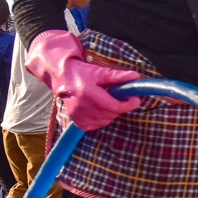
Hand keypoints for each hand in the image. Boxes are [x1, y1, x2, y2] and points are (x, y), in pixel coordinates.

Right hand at [26, 30, 140, 131]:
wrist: (62, 77)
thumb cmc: (81, 73)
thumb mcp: (99, 72)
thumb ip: (117, 76)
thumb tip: (135, 77)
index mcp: (88, 93)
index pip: (114, 106)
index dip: (127, 104)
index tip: (135, 99)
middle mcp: (81, 106)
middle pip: (110, 114)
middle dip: (120, 107)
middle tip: (122, 99)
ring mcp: (77, 115)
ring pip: (104, 121)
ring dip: (111, 113)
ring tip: (109, 102)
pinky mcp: (75, 120)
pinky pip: (94, 125)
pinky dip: (101, 119)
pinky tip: (100, 110)